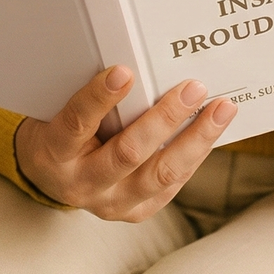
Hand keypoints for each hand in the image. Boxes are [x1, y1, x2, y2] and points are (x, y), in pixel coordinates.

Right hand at [14, 65, 235, 219]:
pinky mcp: (135, 211)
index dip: (99, 98)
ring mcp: (110, 203)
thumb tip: (131, 62)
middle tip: (193, 88)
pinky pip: (171, 184)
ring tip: (221, 109)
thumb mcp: (57, 107)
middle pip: (127, 153)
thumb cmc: (58, 128)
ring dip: (195, 139)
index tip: (124, 71)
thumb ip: (88, 93)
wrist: (52, 175)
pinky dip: (194, 155)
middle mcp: (81, 184)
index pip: (76, 123)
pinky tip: (212, 130)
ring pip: (159, 174)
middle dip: (165, 119)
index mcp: (53, 152)